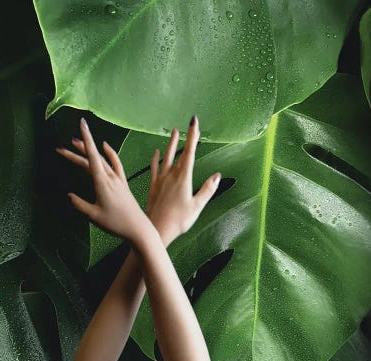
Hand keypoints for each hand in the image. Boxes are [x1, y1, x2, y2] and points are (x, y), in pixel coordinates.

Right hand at [55, 117, 149, 243]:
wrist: (138, 228)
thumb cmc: (116, 224)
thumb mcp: (93, 216)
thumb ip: (80, 204)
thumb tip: (70, 196)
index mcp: (102, 182)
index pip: (91, 156)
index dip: (86, 139)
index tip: (81, 123)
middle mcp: (110, 177)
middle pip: (92, 158)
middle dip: (77, 151)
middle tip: (62, 147)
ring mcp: (118, 179)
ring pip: (102, 159)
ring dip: (90, 150)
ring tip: (76, 143)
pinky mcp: (123, 183)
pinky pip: (116, 164)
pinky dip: (110, 154)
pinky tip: (105, 147)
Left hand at [145, 115, 220, 245]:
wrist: (157, 229)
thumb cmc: (179, 220)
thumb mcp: (197, 206)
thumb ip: (207, 190)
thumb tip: (217, 176)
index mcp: (184, 177)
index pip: (190, 151)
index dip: (192, 135)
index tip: (194, 121)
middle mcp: (171, 175)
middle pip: (179, 152)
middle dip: (184, 138)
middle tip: (187, 125)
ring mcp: (160, 180)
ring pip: (166, 157)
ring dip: (170, 144)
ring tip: (172, 133)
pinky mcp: (153, 186)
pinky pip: (154, 168)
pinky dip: (156, 159)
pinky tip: (156, 153)